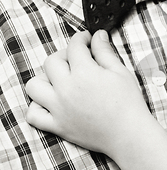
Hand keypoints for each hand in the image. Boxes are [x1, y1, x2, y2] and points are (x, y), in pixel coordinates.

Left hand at [25, 30, 152, 156]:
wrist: (129, 133)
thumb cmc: (129, 103)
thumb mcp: (121, 72)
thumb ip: (105, 52)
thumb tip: (97, 36)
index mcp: (84, 73)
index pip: (74, 46)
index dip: (81, 38)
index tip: (87, 39)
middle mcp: (66, 88)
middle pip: (51, 62)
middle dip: (64, 55)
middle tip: (77, 59)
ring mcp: (58, 108)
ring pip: (34, 86)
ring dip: (45, 79)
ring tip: (61, 81)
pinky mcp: (57, 125)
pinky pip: (33, 114)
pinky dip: (38, 106)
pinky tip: (52, 102)